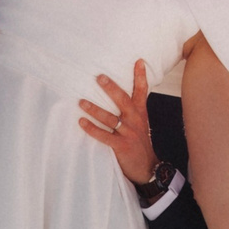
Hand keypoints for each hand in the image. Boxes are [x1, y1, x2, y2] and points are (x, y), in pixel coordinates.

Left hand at [77, 61, 158, 184]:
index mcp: (140, 112)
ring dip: (94, 109)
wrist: (147, 167)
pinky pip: (104, 136)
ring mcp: (128, 133)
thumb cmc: (139, 142)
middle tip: (98, 77)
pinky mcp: (122, 146)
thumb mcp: (140, 122)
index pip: (142, 91)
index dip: (140, 76)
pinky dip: (92, 129)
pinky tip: (81, 122)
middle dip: (110, 88)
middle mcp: (135, 120)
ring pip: (110, 118)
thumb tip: (119, 94)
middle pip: (123, 100)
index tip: (137, 61)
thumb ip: (132, 109)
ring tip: (81, 102)